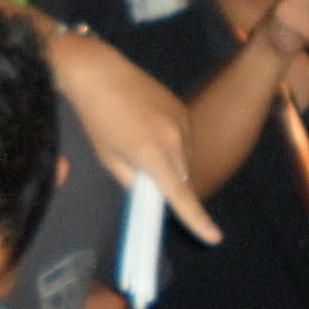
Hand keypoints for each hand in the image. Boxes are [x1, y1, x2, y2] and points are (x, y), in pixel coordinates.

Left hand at [49, 31, 221, 244]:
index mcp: (152, 154)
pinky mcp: (181, 107)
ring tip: (138, 139)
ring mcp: (181, 120)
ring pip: (184, 157)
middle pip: (183, 177)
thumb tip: (151, 191)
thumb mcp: (107, 156)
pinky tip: (147, 126)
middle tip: (144, 173)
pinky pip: (183, 136)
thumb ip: (132, 180)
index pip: (180, 195)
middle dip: (170, 183)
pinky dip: (171, 141)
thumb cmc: (95, 115)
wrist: (97, 71)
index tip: (213, 238)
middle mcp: (174, 139)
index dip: (196, 219)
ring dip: (171, 161)